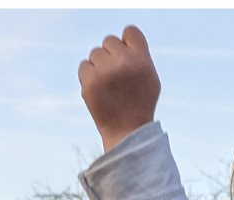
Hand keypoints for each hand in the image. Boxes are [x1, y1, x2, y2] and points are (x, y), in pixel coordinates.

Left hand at [78, 26, 160, 151]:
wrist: (127, 132)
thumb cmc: (140, 105)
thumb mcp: (150, 79)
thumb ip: (139, 56)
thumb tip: (123, 40)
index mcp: (142, 60)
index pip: (130, 32)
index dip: (127, 43)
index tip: (126, 57)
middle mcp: (124, 62)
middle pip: (109, 41)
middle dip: (111, 56)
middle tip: (117, 78)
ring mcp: (105, 71)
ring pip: (95, 53)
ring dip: (99, 66)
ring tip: (109, 87)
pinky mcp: (90, 81)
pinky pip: (84, 66)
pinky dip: (89, 77)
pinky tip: (99, 91)